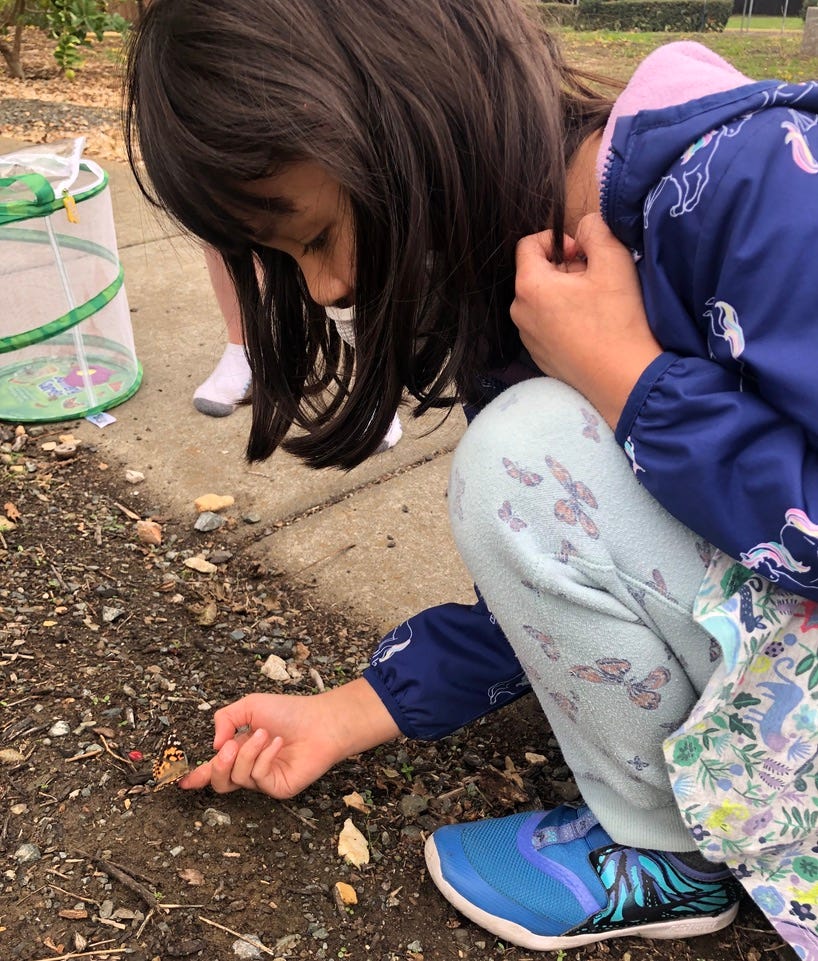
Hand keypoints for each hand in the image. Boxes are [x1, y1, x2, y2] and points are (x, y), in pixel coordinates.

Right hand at [180, 678, 399, 796]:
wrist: (319, 721)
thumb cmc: (288, 712)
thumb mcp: (249, 706)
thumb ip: (224, 720)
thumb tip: (213, 746)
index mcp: (239, 750)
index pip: (214, 767)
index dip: (197, 776)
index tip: (181, 781)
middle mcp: (249, 768)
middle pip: (220, 782)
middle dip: (217, 765)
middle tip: (229, 746)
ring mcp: (264, 780)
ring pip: (237, 778)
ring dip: (248, 752)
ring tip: (265, 734)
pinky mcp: (278, 788)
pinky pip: (258, 778)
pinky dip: (264, 757)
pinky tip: (278, 744)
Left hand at [511, 213, 661, 428]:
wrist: (624, 381)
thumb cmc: (618, 322)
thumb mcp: (614, 261)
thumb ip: (596, 230)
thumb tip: (586, 225)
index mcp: (530, 286)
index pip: (528, 244)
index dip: (558, 240)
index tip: (583, 253)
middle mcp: (520, 313)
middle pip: (537, 273)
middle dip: (565, 268)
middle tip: (597, 279)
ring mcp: (528, 338)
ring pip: (543, 300)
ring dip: (567, 293)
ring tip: (597, 305)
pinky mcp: (541, 357)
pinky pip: (548, 325)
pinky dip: (566, 318)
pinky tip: (593, 328)